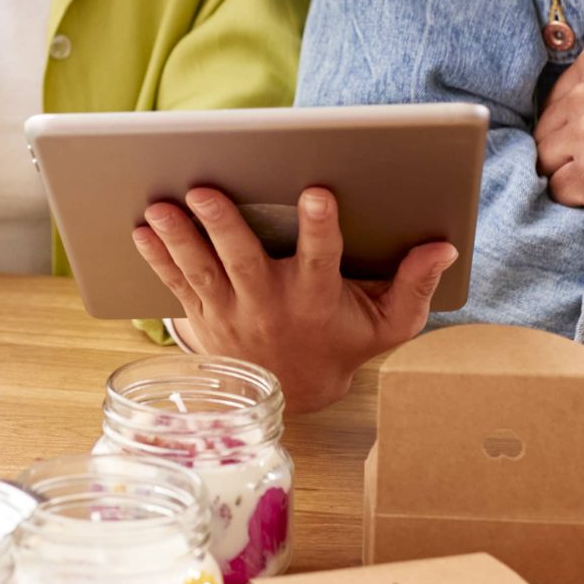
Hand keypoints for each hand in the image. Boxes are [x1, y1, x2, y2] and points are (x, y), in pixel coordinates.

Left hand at [129, 186, 458, 413]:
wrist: (296, 395)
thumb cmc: (343, 345)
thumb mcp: (388, 325)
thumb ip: (415, 285)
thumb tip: (443, 246)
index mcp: (317, 299)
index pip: (320, 258)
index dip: (319, 227)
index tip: (316, 192)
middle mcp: (269, 306)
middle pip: (243, 261)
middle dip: (223, 225)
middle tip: (204, 189)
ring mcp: (231, 313)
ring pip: (201, 271)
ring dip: (179, 237)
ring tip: (160, 205)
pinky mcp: (203, 318)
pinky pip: (176, 285)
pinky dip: (157, 258)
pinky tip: (140, 230)